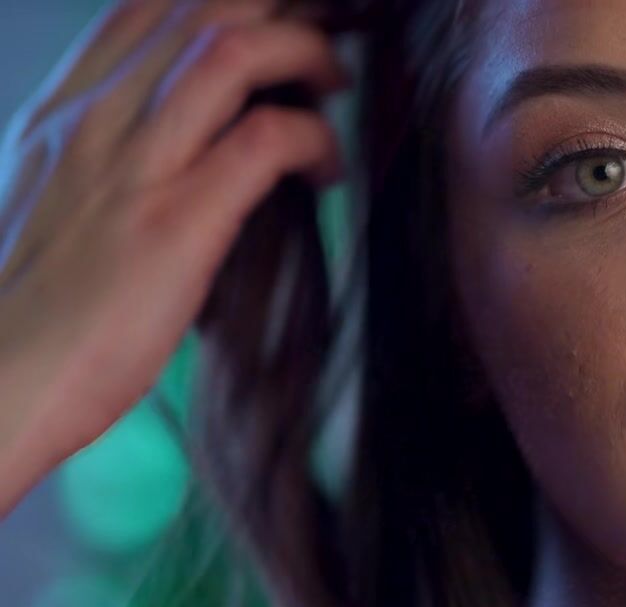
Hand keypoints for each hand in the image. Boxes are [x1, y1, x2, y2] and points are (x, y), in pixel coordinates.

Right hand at [0, 0, 348, 514]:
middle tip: (322, 43)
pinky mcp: (175, 223)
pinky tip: (327, 170)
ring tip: (332, 85)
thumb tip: (195, 133)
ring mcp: (134, 165)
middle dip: (280, 9)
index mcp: (66, 108)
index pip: (147, 5)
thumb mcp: (63, 196)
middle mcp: (93, 117)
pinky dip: (314, 139)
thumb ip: (113, 150)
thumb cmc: (40, 305)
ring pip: (231, 49)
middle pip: (202, 6)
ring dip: (304, 53)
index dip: (226, 2)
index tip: (281, 20)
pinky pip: (264, 141)